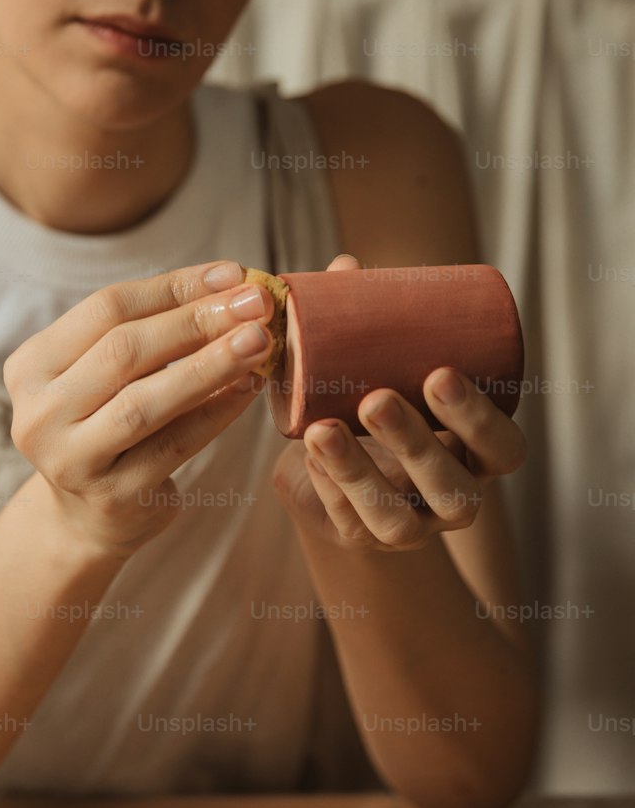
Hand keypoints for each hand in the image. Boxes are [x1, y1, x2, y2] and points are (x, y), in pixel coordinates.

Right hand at [3, 260, 273, 557]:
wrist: (86, 517)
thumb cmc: (106, 424)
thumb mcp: (106, 375)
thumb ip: (150, 332)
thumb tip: (231, 286)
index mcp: (30, 366)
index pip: (105, 309)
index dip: (171, 287)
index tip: (232, 272)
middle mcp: (39, 414)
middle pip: (124, 350)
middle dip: (196, 320)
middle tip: (257, 301)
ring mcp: (72, 460)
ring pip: (147, 400)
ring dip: (211, 364)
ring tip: (259, 340)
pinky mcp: (114, 497)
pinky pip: (175, 445)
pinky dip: (216, 412)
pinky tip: (249, 388)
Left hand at [271, 254, 526, 551]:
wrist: (330, 473)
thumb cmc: (368, 406)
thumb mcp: (374, 369)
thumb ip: (365, 325)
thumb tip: (345, 266)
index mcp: (477, 455)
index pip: (503, 448)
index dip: (478, 417)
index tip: (439, 373)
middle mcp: (453, 497)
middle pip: (453, 487)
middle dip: (415, 443)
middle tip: (375, 398)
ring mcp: (409, 528)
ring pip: (396, 520)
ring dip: (359, 472)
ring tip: (322, 429)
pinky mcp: (361, 540)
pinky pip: (346, 523)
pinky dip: (325, 487)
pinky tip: (305, 454)